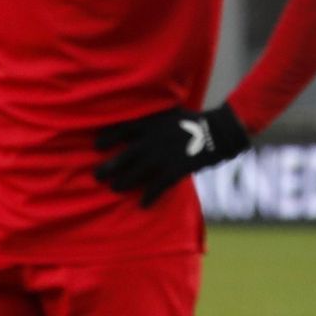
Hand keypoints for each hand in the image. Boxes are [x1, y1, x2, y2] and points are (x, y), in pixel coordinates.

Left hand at [94, 104, 249, 206]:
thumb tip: (138, 113)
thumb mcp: (168, 111)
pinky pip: (157, 187)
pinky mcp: (175, 170)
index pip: (120, 131)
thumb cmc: (193, 119)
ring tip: (115, 188)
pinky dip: (149, 197)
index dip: (106, 139)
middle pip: (122, 157)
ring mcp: (162, 157)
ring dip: (123, 183)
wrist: (219, 131)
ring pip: (135, 174)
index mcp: (148, 125)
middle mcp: (150, 141)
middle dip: (107, 168)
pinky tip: (143, 204)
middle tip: (97, 176)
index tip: (96, 146)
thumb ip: (152, 116)